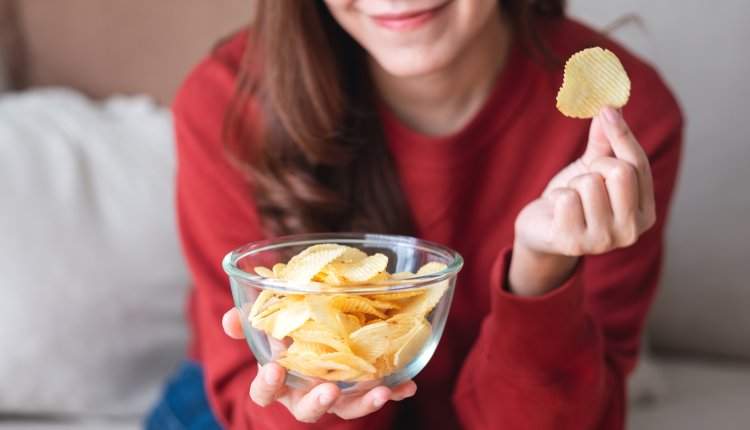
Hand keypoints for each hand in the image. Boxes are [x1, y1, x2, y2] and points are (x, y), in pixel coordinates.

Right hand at [222, 308, 416, 422]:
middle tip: (328, 390)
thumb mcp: (266, 326)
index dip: (267, 384)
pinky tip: (407, 385)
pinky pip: (377, 394)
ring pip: (346, 409)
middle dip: (317, 403)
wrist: (314, 339)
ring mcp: (335, 396)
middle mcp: (305, 394)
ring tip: (379, 391)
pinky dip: (394, 391)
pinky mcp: (360, 391)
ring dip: (363, 402)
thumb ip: (248, 322)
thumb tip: (230, 318)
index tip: (274, 369)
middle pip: (308, 410)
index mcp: (279, 382)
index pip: (265, 391)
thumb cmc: (286, 336)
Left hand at [510, 107, 655, 295]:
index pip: (639, 166)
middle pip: (620, 172)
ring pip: (589, 184)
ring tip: (570, 200)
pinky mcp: (573, 243)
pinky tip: (557, 212)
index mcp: (644, 213)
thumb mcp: (592, 168)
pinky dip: (557, 198)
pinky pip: (566, 199)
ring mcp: (603, 241)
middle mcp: (630, 232)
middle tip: (583, 180)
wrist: (542, 230)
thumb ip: (606, 141)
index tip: (606, 109)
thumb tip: (613, 105)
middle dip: (594, 167)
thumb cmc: (574, 199)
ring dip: (572, 185)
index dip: (622, 135)